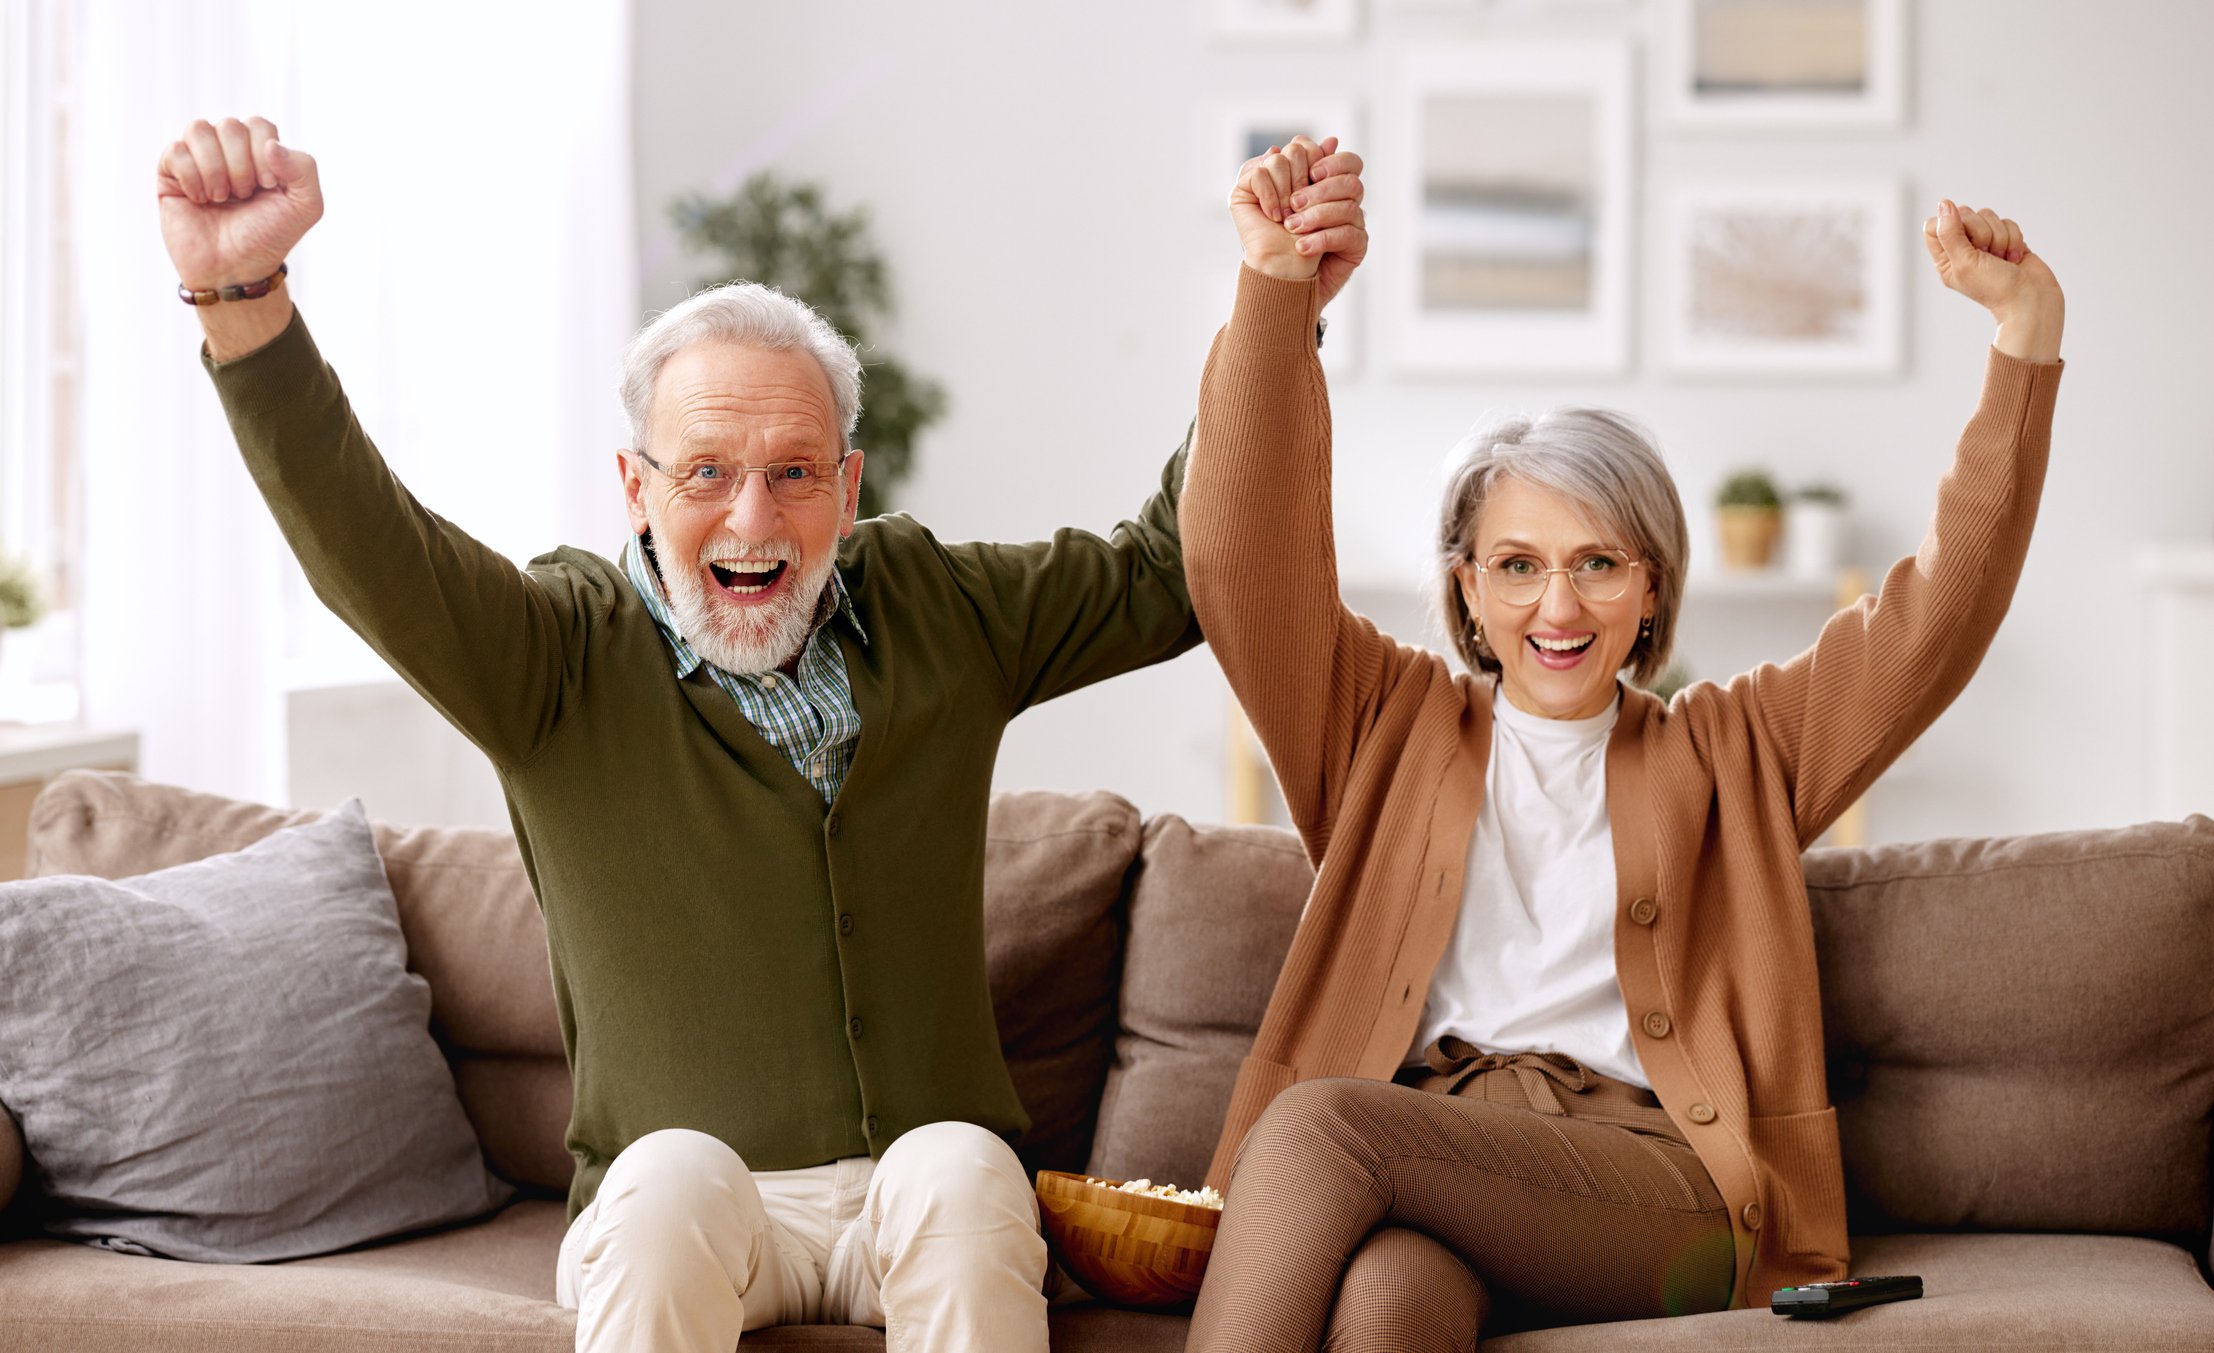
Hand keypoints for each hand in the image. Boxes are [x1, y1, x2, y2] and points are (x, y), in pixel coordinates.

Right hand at [157, 117, 322, 291]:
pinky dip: (192, 178)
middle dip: (241, 166)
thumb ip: (304, 169)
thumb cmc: (268, 236)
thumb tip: (270, 144)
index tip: (269, 186)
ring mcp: (197, 158)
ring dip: (215, 170)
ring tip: (221, 198)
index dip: (264, 154)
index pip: (259, 125)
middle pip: (230, 126)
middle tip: (243, 195)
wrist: (234, 268)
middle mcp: (228, 150)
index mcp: (260, 152)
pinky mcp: (170, 172)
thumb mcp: (305, 206)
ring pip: (198, 129)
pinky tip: (199, 200)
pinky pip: (176, 151)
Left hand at [1229, 135, 1368, 308]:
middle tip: (1292, 205)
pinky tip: (1302, 246)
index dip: (1329, 161)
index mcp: (1324, 183)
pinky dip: (1322, 238)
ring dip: (1316, 215)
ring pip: (1349, 206)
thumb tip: (1281, 148)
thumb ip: (1263, 170)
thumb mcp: (1251, 198)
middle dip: (1318, 191)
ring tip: (1291, 228)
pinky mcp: (1356, 247)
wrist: (1270, 277)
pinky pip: (1349, 234)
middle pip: (1350, 180)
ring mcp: (1353, 224)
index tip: (1308, 174)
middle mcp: (1344, 200)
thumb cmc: (1263, 237)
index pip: (1345, 161)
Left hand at [1922, 199, 2062, 359]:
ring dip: (2000, 237)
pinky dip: (2014, 238)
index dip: (1950, 225)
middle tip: (1987, 255)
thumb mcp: (1963, 262)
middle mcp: (1963, 248)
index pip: (1935, 224)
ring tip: (2002, 259)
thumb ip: (1950, 233)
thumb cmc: (1995, 288)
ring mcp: (1986, 243)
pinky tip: (2014, 257)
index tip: (1965, 241)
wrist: (2031, 299)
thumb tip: (1944, 203)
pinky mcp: (2007, 239)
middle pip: (1964, 214)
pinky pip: (2007, 221)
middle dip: (1981, 232)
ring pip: (1988, 215)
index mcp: (1945, 257)